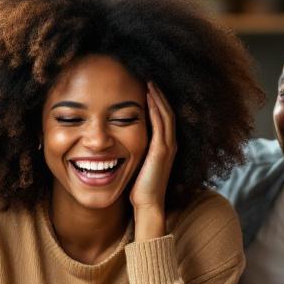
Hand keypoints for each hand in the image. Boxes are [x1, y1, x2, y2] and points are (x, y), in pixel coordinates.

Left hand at [128, 82, 176, 241]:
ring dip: (158, 96)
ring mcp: (167, 146)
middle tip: (148, 77)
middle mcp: (169, 144)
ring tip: (149, 81)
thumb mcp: (134, 165)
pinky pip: (162, 123)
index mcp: (163, 147)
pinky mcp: (162, 150)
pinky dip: (156, 107)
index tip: (144, 87)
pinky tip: (148, 95)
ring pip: (166, 114)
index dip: (156, 102)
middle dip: (158, 94)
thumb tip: (115, 143)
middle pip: (167, 111)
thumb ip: (131, 152)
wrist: (147, 206)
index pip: (162, 118)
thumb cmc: (138, 189)